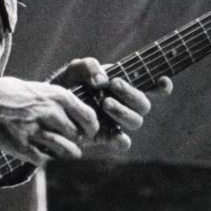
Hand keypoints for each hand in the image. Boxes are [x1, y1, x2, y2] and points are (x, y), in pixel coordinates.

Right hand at [0, 73, 98, 163]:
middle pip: (77, 136)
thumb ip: (62, 103)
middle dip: (76, 141)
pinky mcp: (22, 146)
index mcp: (58, 96)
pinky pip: (45, 159)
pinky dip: (46, 159)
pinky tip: (41, 153)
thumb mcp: (42, 90)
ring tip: (64, 152)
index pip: (89, 118)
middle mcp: (50, 112)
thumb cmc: (13, 94)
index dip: (91, 129)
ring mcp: (36, 130)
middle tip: (72, 142)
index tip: (88, 133)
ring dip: (66, 153)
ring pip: (65, 150)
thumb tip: (81, 121)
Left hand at [47, 57, 171, 155]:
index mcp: (125, 86)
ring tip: (104, 103)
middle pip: (145, 104)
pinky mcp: (106, 138)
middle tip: (114, 84)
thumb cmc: (66, 86)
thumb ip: (88, 67)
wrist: (48, 108)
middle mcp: (126, 105)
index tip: (162, 80)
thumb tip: (103, 80)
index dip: (162, 86)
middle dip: (132, 93)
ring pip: (137, 121)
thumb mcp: (74, 70)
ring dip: (124, 111)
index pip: (151, 87)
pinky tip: (111, 133)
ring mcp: (117, 122)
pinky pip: (123, 143)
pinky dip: (120, 139)